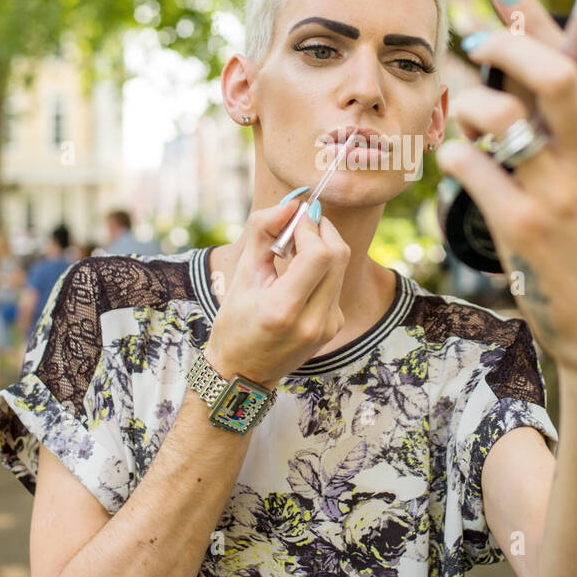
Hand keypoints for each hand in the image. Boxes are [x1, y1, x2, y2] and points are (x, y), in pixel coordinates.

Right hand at [205, 195, 350, 387]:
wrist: (244, 372)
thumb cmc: (235, 322)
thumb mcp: (241, 274)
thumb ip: (264, 232)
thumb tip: (292, 204)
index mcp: (283, 310)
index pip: (319, 255)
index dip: (311, 226)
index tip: (295, 216)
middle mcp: (312, 321)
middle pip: (339, 256)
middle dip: (322, 230)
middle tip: (298, 224)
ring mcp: (328, 327)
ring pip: (341, 268)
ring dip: (323, 246)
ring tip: (294, 248)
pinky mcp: (335, 326)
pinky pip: (337, 283)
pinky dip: (323, 267)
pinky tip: (300, 272)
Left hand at [437, 0, 576, 388]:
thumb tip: (563, 52)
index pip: (575, 59)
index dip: (533, 15)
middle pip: (549, 73)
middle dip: (503, 44)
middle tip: (473, 41)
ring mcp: (561, 195)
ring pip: (500, 117)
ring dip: (467, 108)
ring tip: (462, 122)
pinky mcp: (524, 229)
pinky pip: (469, 166)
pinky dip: (452, 155)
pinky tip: (454, 163)